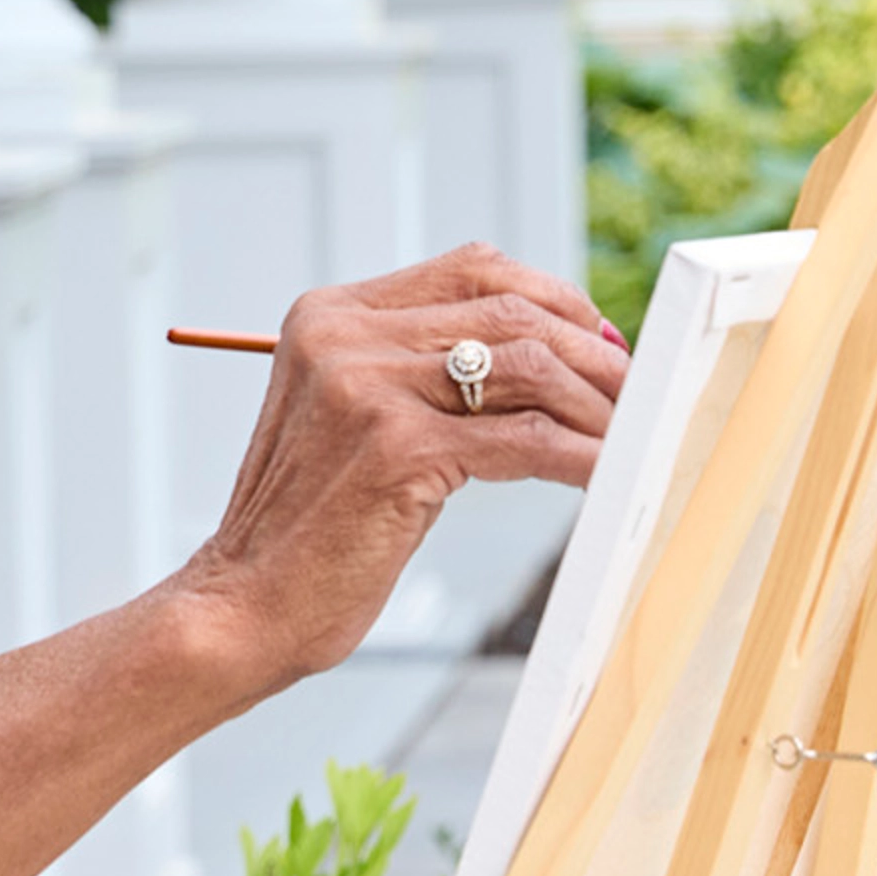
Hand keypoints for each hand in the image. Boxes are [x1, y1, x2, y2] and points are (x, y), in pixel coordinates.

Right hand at [178, 244, 626, 690]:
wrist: (243, 607)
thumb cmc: (309, 527)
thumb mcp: (352, 420)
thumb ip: (420, 372)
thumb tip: (545, 354)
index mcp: (330, 316)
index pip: (472, 268)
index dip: (553, 298)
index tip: (598, 341)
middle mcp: (343, 336)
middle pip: (509, 310)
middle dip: (588, 350)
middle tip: (633, 392)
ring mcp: (368, 386)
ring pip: (527, 367)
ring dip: (594, 404)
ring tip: (627, 436)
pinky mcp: (397, 448)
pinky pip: (525, 439)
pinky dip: (581, 455)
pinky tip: (605, 474)